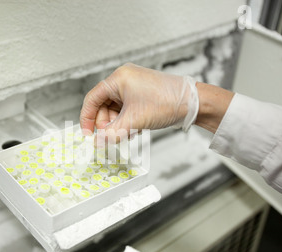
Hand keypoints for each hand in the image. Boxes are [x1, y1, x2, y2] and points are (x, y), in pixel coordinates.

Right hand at [79, 63, 198, 142]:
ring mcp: (133, 86)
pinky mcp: (141, 94)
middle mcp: (124, 79)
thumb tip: (98, 142)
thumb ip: (112, 133)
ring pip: (114, 109)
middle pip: (103, 105)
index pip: (93, 98)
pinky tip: (134, 129)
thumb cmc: (168, 102)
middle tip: (110, 137)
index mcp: (119, 78)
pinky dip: (126, 121)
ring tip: (127, 133)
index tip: (88, 134)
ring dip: (117, 124)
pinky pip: (125, 109)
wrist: (193, 103)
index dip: (87, 118)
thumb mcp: (134, 121)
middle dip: (106, 124)